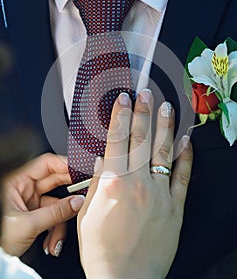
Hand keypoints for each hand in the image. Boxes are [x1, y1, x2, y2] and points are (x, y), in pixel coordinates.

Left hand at [1, 153, 84, 256]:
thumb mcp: (28, 224)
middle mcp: (24, 188)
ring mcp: (30, 201)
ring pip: (57, 202)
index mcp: (18, 181)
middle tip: (85, 195)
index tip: (83, 171)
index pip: (47, 164)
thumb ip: (56, 212)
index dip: (67, 165)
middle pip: (56, 181)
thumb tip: (78, 202)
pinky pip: (53, 216)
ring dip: (61, 220)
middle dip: (70, 193)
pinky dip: (56, 229)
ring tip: (58, 237)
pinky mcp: (34, 215)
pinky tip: (52, 242)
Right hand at [78, 90, 192, 278]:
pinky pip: (182, 177)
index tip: (124, 99)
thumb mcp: (88, 214)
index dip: (120, 116)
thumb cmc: (101, 250)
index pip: (117, 140)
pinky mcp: (175, 208)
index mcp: (114, 184)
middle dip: (143, 112)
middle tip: (146, 93)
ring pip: (164, 152)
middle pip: (141, 140)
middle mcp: (139, 184)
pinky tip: (186, 140)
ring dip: (165, 127)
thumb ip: (97, 182)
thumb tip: (103, 157)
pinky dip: (185, 157)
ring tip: (166, 107)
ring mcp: (160, 195)